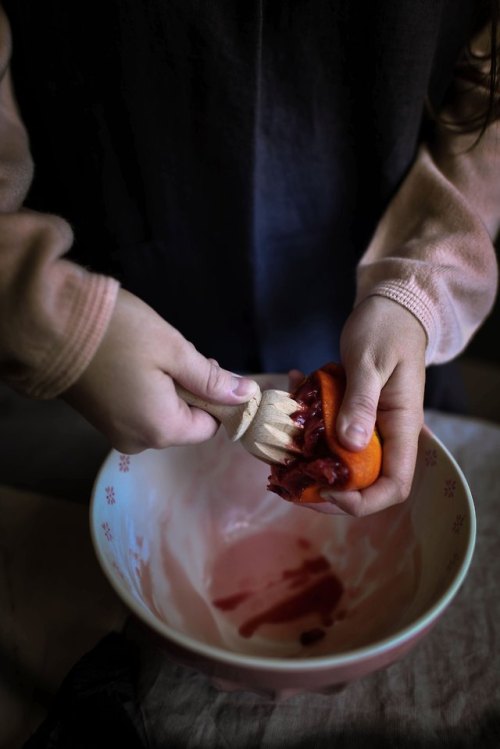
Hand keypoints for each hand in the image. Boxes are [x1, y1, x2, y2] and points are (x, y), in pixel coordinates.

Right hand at [63, 289, 257, 452]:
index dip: (215, 398)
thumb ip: (212, 379)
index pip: (209, 427)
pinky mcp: (103, 420)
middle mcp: (139, 441)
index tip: (203, 365)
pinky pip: (140, 411)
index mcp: (160, 430)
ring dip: (169, 389)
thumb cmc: (119, 334)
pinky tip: (136, 364)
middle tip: (177, 355)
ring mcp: (117, 433)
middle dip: (190, 391)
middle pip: (185, 422)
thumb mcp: (174, 350)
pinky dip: (147, 391)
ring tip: (152, 357)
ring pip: (163, 415)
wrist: (53, 325)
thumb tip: (246, 395)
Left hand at [304, 296, 426, 515]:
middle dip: (329, 490)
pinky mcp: (354, 414)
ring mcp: (371, 426)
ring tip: (282, 458)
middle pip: (365, 483)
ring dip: (313, 464)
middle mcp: (388, 434)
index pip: (394, 486)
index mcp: (402, 427)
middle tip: (292, 483)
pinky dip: (309, 430)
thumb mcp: (369, 362)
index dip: (363, 500)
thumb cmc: (386, 329)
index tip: (328, 490)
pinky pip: (332, 434)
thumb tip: (350, 446)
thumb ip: (360, 403)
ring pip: (344, 462)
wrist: (390, 307)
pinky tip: (290, 403)